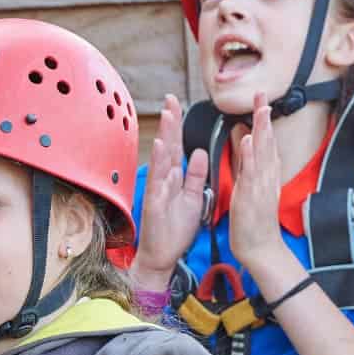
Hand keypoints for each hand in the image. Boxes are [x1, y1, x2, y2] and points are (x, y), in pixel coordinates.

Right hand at [129, 95, 205, 291]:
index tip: (178, 104)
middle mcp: (164, 180)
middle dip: (170, 122)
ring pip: (162, 158)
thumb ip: (196, 176)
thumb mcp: (192, 198)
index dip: (178, 126)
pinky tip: (159, 146)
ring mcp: (157, 190)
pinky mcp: (154, 203)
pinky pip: (157, 180)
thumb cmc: (175, 229)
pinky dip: (158, 163)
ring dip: (165, 136)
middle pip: (168, 146)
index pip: (177, 147)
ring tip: (168, 114)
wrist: (163, 256)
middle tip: (171, 98)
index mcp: (175, 178)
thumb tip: (199, 152)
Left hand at [226, 94, 287, 268]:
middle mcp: (266, 176)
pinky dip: (250, 154)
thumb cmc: (254, 221)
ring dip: (261, 129)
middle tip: (263, 93)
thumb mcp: (251, 187)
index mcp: (265, 174)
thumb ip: (249, 165)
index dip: (264, 121)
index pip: (266, 142)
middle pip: (267, 141)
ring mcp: (261, 185)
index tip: (262, 100)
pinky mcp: (251, 196)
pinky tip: (248, 139)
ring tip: (261, 108)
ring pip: (262, 152)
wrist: (260, 249)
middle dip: (265, 117)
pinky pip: (251, 172)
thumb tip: (245, 142)